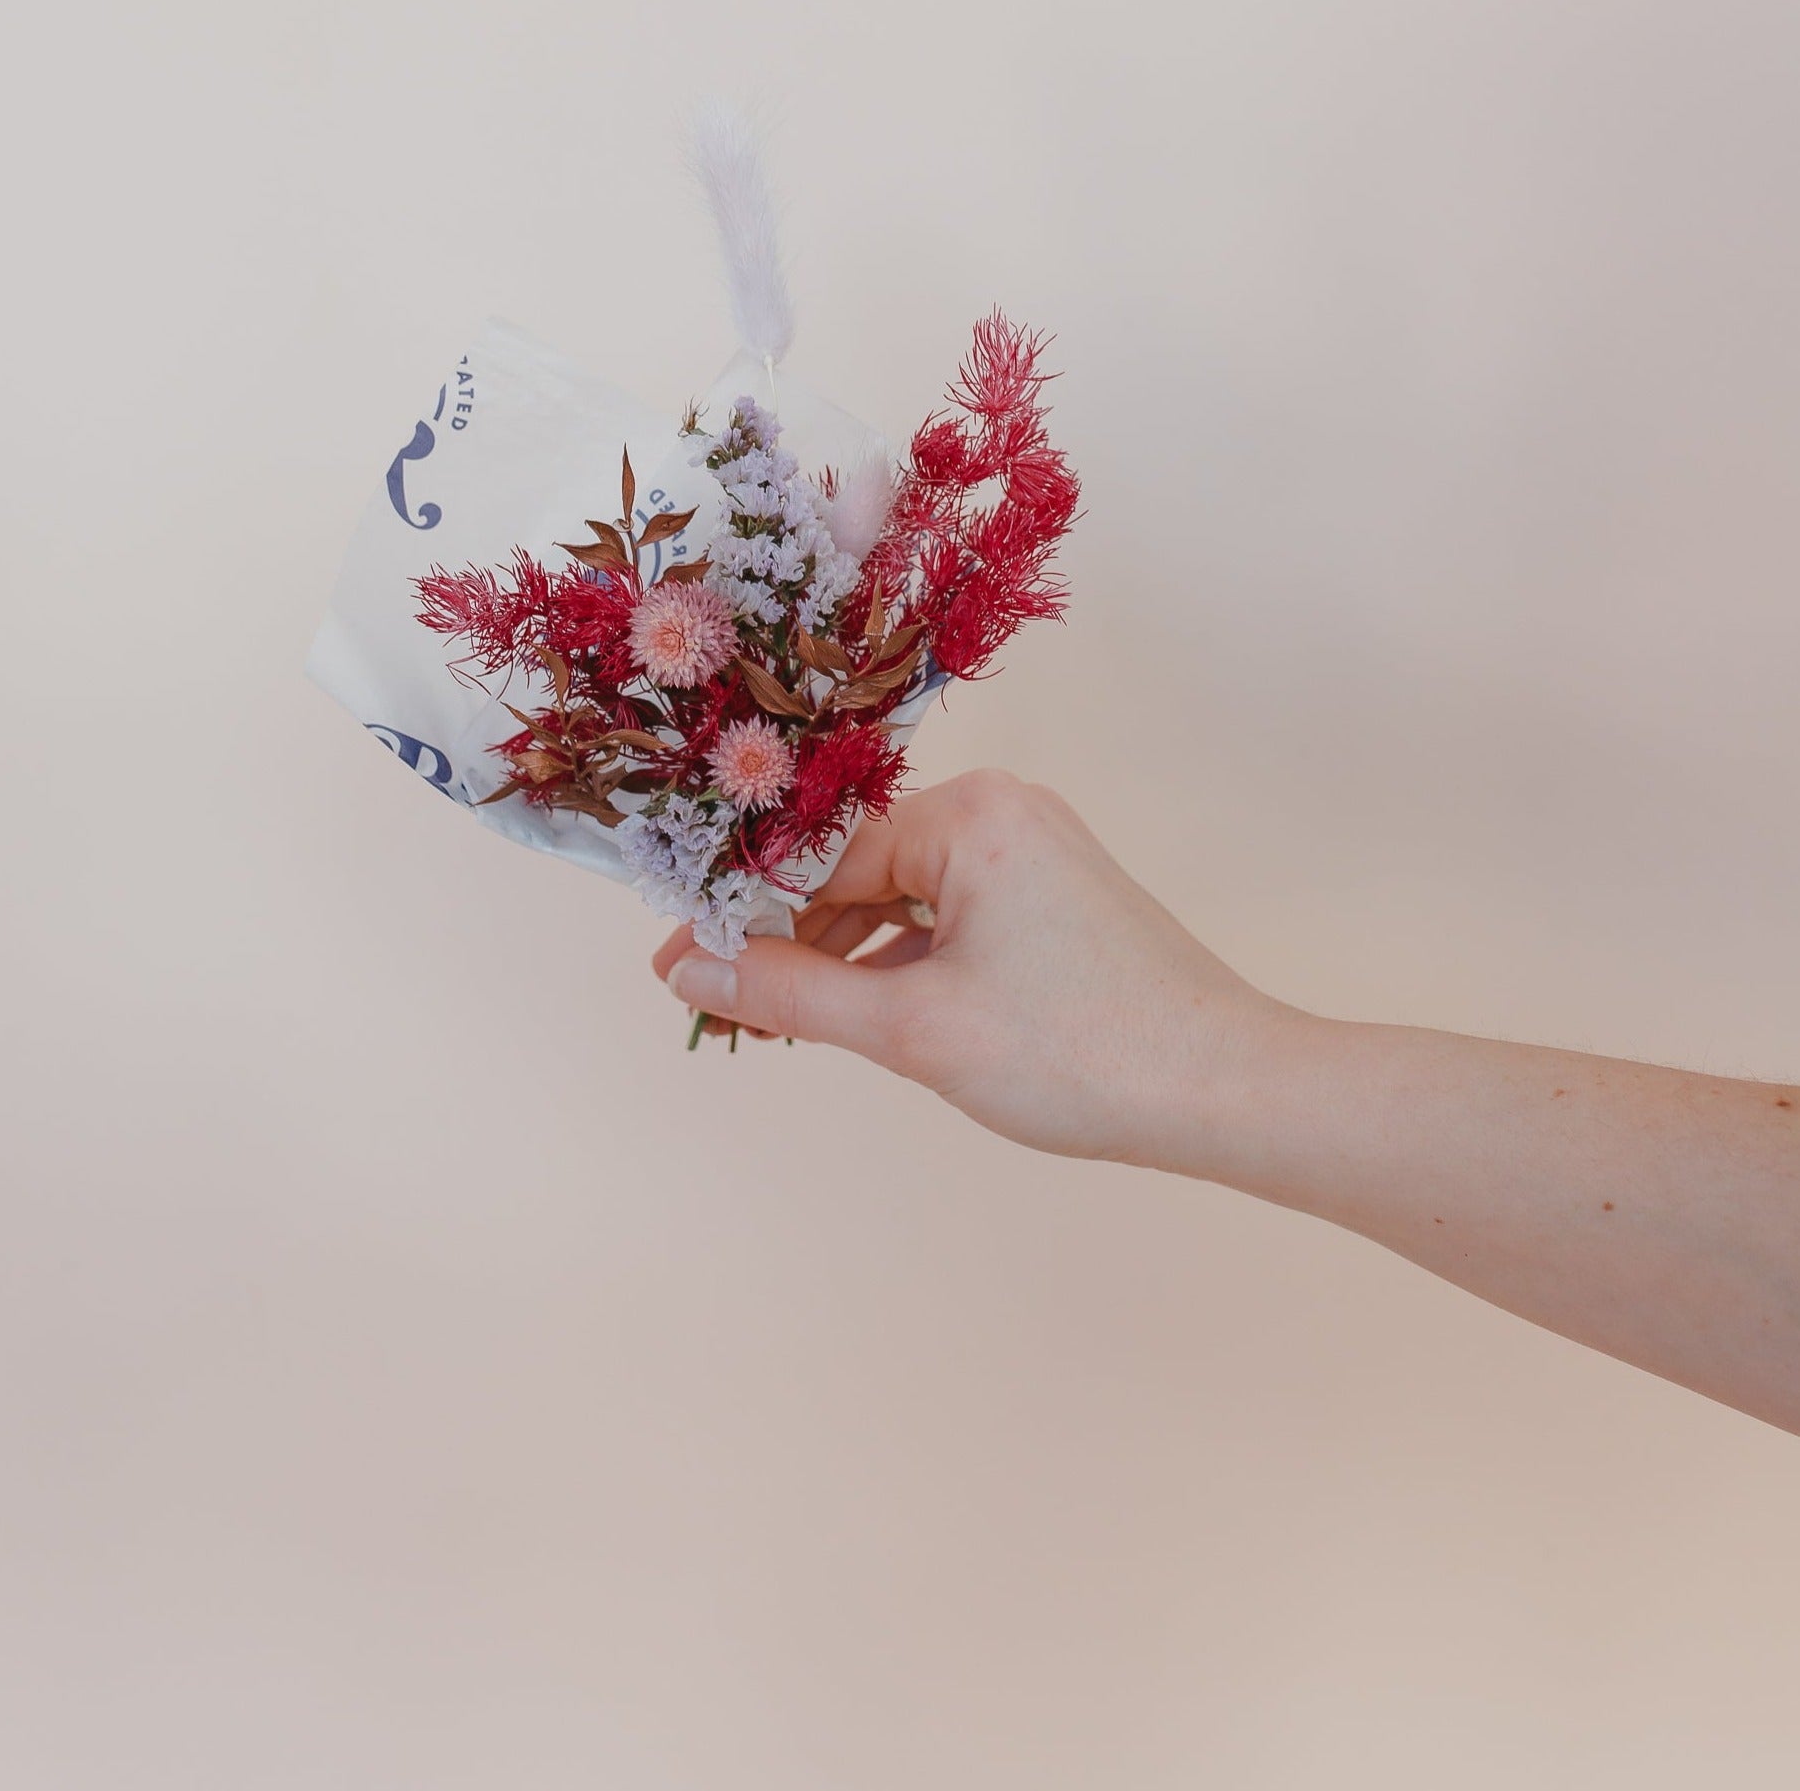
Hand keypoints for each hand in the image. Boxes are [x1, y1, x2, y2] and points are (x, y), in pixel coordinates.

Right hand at [650, 770, 1281, 1164]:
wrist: (1227, 1092)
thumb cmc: (1081, 1054)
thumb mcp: (912, 1028)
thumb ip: (791, 992)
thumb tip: (692, 967)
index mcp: (968, 814)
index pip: (818, 856)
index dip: (741, 916)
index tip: (676, 965)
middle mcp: (1000, 809)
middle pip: (855, 870)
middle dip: (787, 940)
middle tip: (717, 1003)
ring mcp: (1030, 851)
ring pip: (898, 898)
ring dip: (839, 958)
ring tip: (776, 1020)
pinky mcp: (1051, 895)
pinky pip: (945, 916)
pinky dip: (898, 964)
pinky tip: (856, 1014)